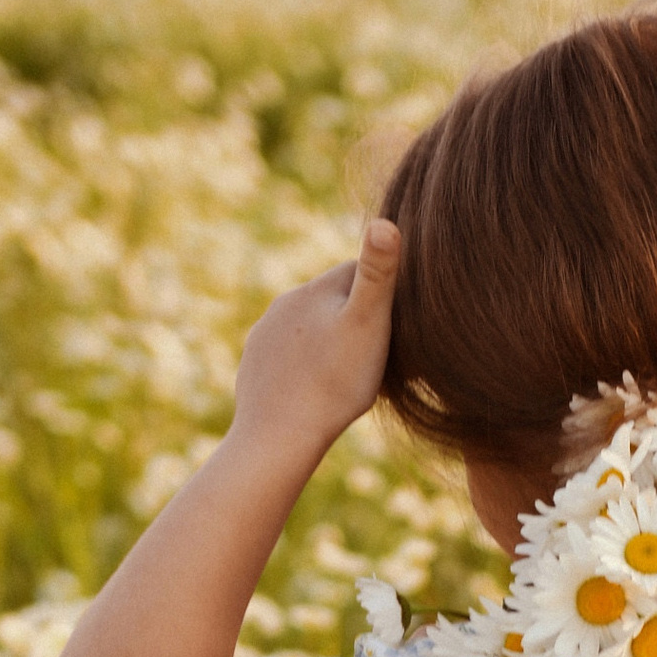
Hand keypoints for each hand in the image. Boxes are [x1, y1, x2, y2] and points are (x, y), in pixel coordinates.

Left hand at [228, 220, 400, 465]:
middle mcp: (285, 303)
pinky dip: (306, 365)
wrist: (278, 435)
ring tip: (351, 375)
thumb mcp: (367, 325)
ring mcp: (265, 333)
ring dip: (330, 342)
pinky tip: (319, 388)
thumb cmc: (333, 383)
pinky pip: (289, 356)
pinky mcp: (255, 363)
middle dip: (356, 317)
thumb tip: (385, 221)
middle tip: (382, 352)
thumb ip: (378, 274)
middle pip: (333, 300)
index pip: (359, 270)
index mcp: (316, 289)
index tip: (401, 319)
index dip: (385, 290)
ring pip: (309, 328)